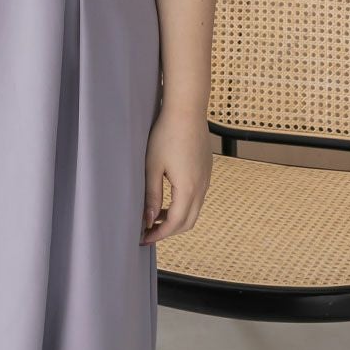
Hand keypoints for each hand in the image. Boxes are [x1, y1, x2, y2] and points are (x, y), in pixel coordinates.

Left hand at [140, 105, 212, 244]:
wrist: (187, 111)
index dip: (159, 234)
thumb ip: (151, 196)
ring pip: (194, 210)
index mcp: (188, 188)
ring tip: (154, 217)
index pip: (175, 223)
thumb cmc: (165, 135)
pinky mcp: (206, 171)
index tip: (143, 238)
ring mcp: (206, 179)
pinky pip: (197, 197)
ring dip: (176, 218)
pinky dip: (183, 205)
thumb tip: (148, 220)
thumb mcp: (152, 167)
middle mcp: (202, 187)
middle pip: (188, 222)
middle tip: (148, 232)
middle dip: (168, 231)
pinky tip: (167, 200)